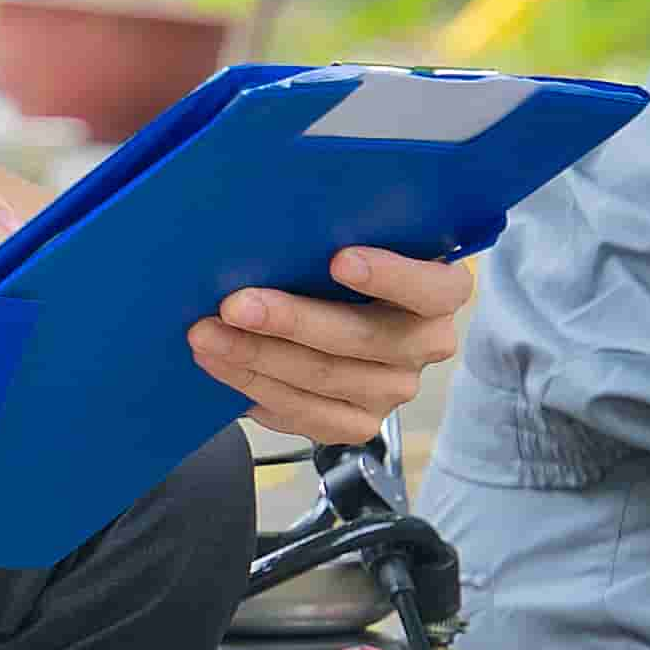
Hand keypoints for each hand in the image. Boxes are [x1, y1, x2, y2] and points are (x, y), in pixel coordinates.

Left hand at [191, 241, 477, 451]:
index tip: (339, 259)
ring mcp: (393, 390)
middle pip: (359, 337)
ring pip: (321, 378)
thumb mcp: (363, 241)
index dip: (389, 275)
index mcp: (440, 293)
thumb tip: (278, 226)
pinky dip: (258, 389)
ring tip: (209, 336)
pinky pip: (304, 414)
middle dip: (289, 320)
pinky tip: (225, 368)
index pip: (431, 287)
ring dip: (256, 357)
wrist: (355, 324)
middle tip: (235, 305)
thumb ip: (340, 232)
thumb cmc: (348, 268)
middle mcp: (426, 344)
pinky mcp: (360, 424)